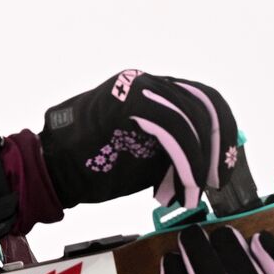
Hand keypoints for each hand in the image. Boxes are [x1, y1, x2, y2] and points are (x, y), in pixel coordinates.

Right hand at [37, 71, 238, 209]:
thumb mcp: (145, 155)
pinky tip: (184, 186)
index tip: (223, 169)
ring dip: (200, 160)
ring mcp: (137, 89)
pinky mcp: (127, 103)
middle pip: (204, 103)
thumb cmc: (94, 166)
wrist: (51, 169)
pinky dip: (186, 161)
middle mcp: (148, 83)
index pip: (203, 101)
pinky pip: (173, 129)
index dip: (222, 134)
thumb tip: (207, 164)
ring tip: (195, 191)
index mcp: (153, 91)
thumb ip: (174, 151)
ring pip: (192, 116)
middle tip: (217, 181)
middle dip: (219, 147)